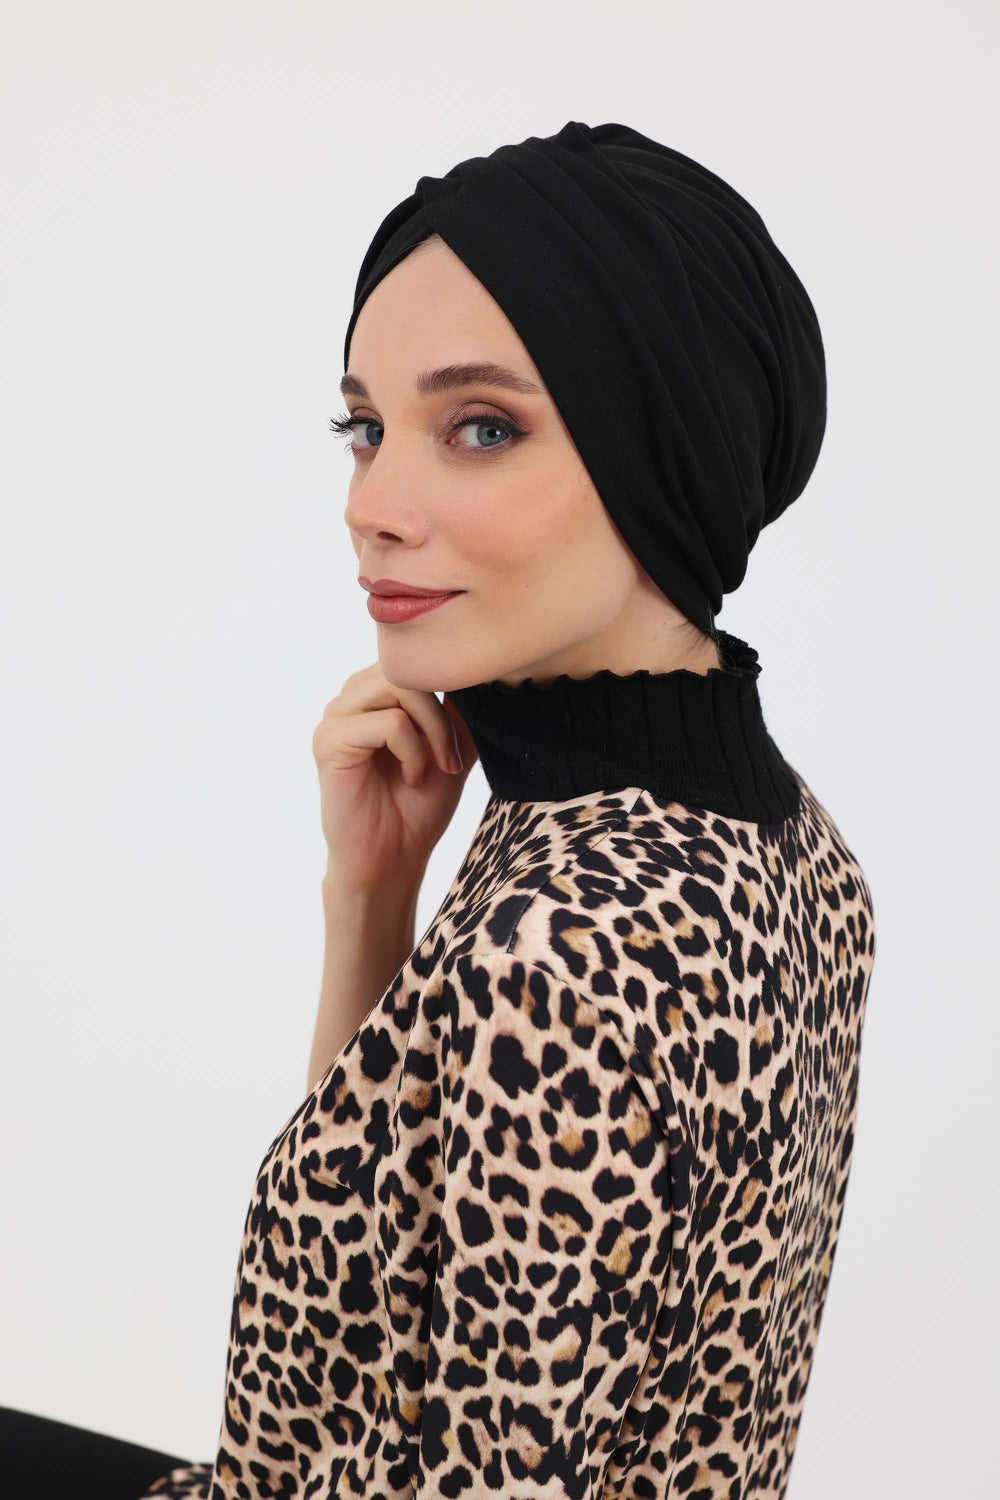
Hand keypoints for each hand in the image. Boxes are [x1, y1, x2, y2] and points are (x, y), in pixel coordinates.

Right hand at [312, 663, 478, 894]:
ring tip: (435, 767)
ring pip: (400, 686)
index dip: (454, 688)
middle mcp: (352, 695)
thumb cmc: (418, 807)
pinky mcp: (329, 741)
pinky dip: (413, 752)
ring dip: (432, 729)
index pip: (420, 659)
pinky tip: (411, 778)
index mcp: (377, 690)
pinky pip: (389, 724)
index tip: (468, 734)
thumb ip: (462, 709)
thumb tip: (482, 672)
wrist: (393, 860)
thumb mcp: (454, 748)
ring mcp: (336, 715)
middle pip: (410, 667)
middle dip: (443, 713)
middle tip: (451, 758)